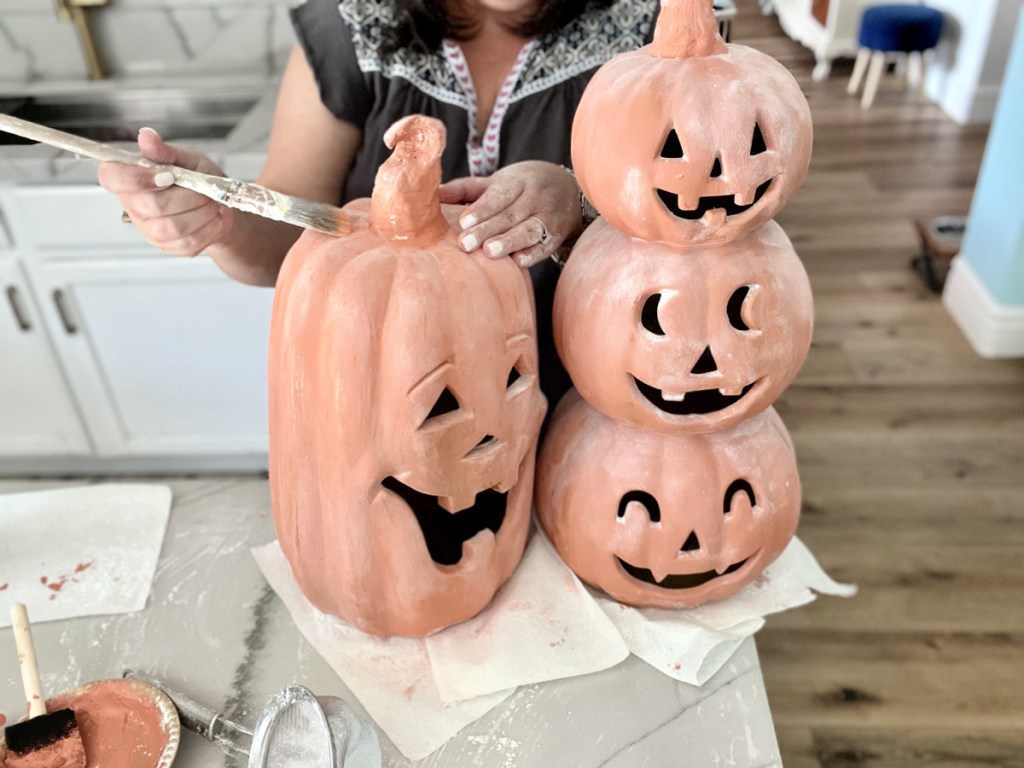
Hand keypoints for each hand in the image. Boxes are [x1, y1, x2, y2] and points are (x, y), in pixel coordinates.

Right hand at [97, 127, 233, 257]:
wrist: (216, 203)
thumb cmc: (195, 177)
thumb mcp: (184, 157)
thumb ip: (164, 151)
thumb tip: (146, 137)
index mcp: (129, 178)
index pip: (111, 178)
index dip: (137, 178)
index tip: (167, 175)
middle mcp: (133, 205)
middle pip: (152, 205)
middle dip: (187, 196)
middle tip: (203, 188)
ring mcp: (149, 229)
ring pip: (172, 226)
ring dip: (200, 213)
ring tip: (211, 202)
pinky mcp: (168, 246)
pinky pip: (187, 242)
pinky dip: (207, 227)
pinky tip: (212, 217)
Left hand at [440, 161, 581, 267]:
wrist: (568, 187)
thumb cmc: (522, 186)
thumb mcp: (497, 182)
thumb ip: (466, 189)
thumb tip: (434, 193)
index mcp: (517, 181)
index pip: (499, 195)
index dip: (482, 209)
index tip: (464, 221)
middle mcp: (535, 197)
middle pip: (509, 215)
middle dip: (487, 230)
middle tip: (465, 244)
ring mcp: (549, 217)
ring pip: (529, 230)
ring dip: (510, 242)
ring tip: (490, 252)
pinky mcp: (557, 235)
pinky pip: (546, 246)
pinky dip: (534, 254)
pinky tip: (519, 263)